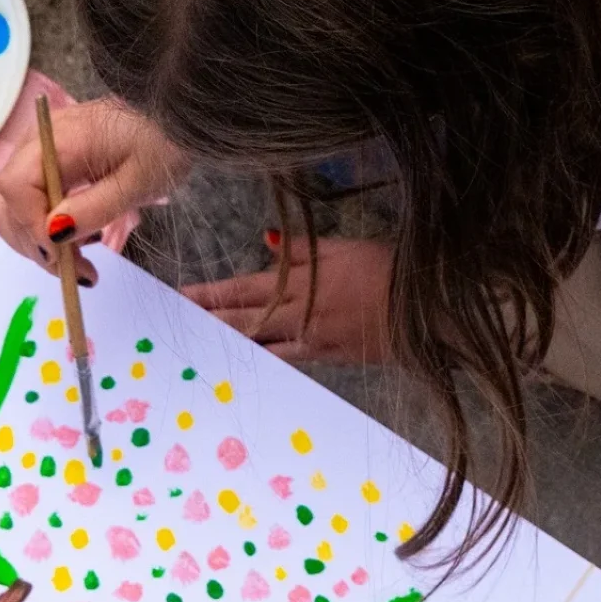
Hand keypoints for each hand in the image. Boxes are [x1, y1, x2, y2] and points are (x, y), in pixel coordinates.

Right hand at [0, 97, 189, 284]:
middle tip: (75, 269)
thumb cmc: (163, 143)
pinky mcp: (48, 161)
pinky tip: (77, 239)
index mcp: (59, 138)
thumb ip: (94, 207)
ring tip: (79, 258)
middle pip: (6, 200)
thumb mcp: (138, 182)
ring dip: (37, 240)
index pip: (15, 186)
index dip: (32, 228)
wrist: (174, 115)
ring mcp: (40, 150)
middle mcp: (39, 141)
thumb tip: (54, 235)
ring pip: (12, 205)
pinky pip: (30, 199)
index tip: (64, 257)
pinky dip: (44, 226)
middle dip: (33, 243)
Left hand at [182, 237, 394, 364]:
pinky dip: (261, 359)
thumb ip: (299, 248)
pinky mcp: (326, 359)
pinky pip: (285, 360)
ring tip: (199, 343)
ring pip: (258, 344)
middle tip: (176, 322)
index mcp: (300, 282)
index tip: (181, 295)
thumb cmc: (386, 269)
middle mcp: (298, 315)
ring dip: (228, 343)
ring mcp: (310, 342)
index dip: (210, 293)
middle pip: (241, 319)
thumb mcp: (342, 247)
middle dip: (207, 320)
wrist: (424, 313)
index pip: (243, 288)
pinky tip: (245, 362)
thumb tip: (263, 239)